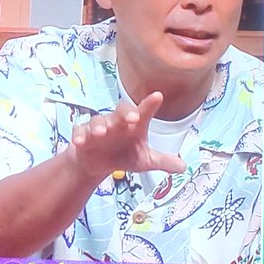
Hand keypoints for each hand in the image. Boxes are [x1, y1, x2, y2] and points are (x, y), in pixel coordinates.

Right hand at [70, 91, 186, 182]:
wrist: (97, 163)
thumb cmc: (123, 155)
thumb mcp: (144, 161)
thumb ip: (162, 162)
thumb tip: (183, 167)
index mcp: (135, 126)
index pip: (144, 112)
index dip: (150, 104)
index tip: (158, 96)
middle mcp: (117, 122)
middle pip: (121, 110)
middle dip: (126, 112)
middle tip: (133, 118)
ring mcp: (99, 127)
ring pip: (98, 120)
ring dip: (99, 125)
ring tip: (101, 132)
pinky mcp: (83, 134)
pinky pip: (80, 131)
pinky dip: (79, 135)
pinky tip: (79, 142)